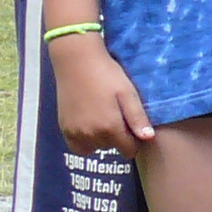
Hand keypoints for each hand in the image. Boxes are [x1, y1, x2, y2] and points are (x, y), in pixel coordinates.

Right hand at [49, 37, 156, 154]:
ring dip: (101, 140)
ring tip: (104, 119)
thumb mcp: (128, 93)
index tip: (134, 127)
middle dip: (118, 137)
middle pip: (111, 147)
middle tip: (117, 116)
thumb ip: (137, 118)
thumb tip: (148, 138)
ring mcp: (75, 132)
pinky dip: (84, 142)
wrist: (77, 62)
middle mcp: (90, 134)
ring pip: (94, 148)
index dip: (134, 141)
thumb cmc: (107, 75)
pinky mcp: (64, 128)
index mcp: (110, 127)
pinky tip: (90, 126)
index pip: (128, 150)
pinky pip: (76, 147)